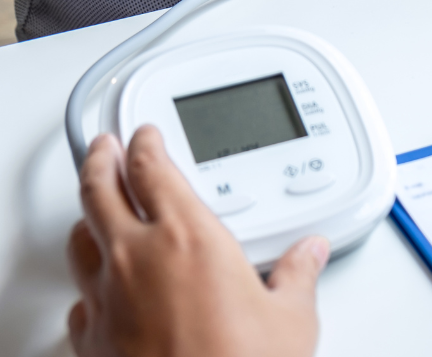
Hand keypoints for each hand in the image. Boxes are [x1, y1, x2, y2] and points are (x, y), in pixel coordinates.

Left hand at [67, 126, 327, 356]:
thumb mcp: (291, 318)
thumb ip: (299, 275)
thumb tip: (311, 254)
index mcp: (189, 237)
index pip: (153, 170)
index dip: (146, 145)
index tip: (145, 136)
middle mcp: (138, 259)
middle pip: (100, 190)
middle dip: (100, 160)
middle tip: (104, 147)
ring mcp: (107, 300)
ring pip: (80, 239)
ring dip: (87, 216)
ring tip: (96, 207)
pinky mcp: (92, 341)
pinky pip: (79, 298)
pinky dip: (88, 283)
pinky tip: (99, 288)